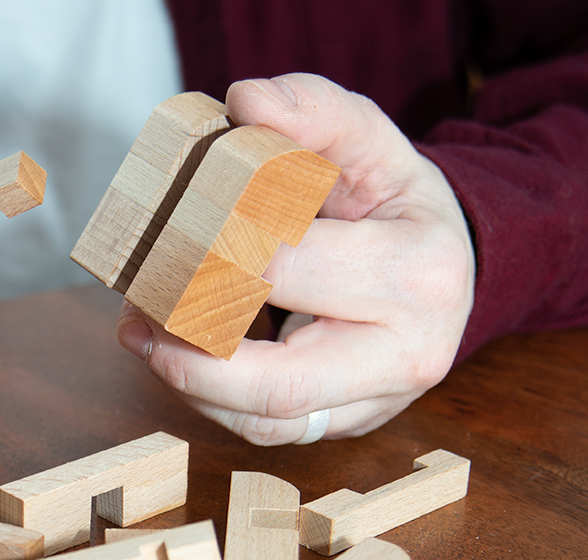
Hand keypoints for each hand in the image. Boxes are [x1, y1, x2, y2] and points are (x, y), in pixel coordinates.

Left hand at [117, 73, 475, 443]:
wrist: (451, 266)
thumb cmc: (398, 205)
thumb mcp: (372, 141)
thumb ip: (313, 111)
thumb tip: (245, 101)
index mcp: (416, 274)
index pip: (286, 270)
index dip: (212, 253)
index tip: (168, 230)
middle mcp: (407, 355)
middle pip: (274, 379)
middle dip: (188, 343)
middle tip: (136, 300)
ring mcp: (377, 401)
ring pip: (263, 420)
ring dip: (188, 381)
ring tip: (140, 331)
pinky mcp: (346, 423)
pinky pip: (264, 430)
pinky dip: (209, 398)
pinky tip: (176, 354)